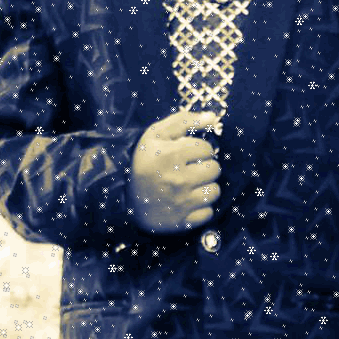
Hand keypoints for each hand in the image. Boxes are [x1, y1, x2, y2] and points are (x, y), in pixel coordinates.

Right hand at [127, 110, 220, 232]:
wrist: (123, 198)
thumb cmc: (143, 162)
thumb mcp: (156, 135)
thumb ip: (184, 121)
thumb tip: (212, 117)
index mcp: (171, 156)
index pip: (207, 148)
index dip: (199, 149)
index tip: (188, 154)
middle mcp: (179, 180)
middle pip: (215, 169)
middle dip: (204, 167)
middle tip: (191, 169)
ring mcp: (182, 203)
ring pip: (214, 191)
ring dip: (206, 187)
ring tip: (191, 185)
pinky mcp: (184, 222)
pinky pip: (208, 212)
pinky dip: (201, 208)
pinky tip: (188, 202)